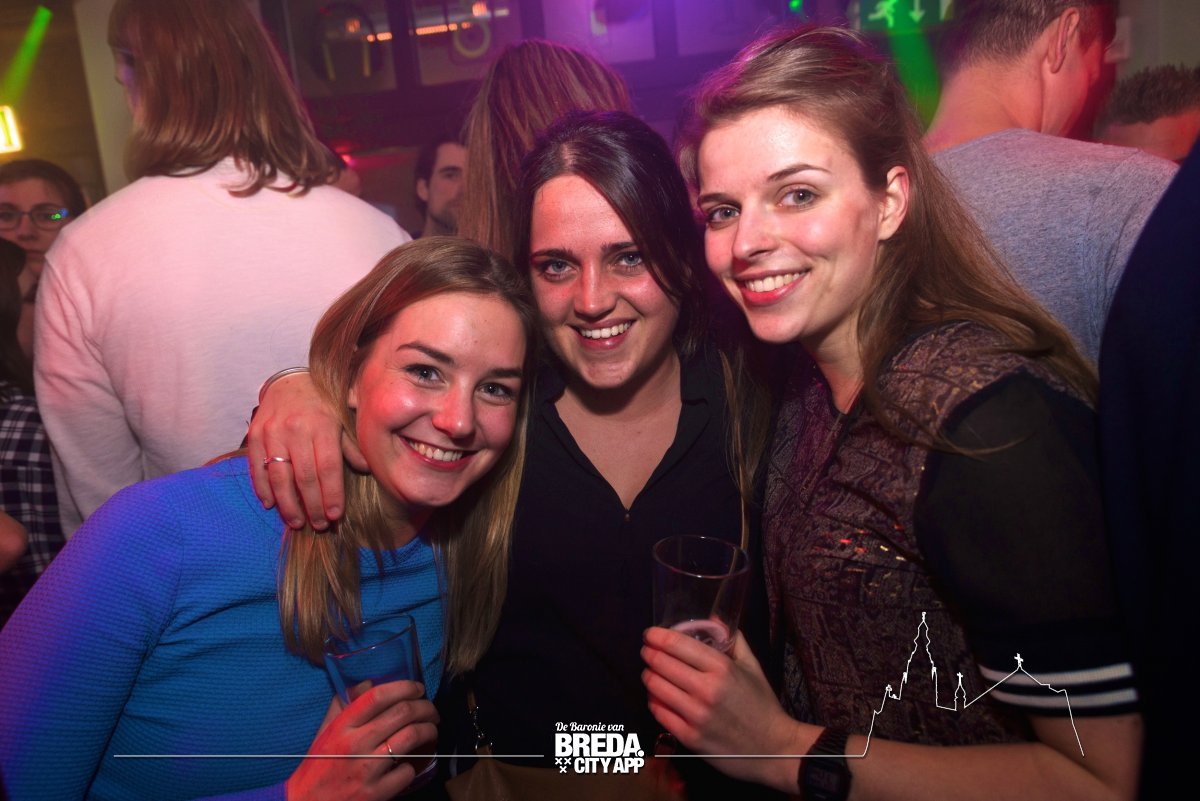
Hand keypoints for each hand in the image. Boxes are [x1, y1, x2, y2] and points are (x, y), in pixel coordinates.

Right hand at [246, 371, 348, 529]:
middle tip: (319, 525)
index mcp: (322, 424)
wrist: (290, 382)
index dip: (332, 494)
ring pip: (279, 476)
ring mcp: (272, 432)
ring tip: (297, 522)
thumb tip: (367, 469)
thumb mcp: (343, 418)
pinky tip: (271, 505)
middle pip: (304, 476)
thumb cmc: (323, 406)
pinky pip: (257, 468)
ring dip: (287, 504)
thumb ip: (352, 445)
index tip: (336, 516)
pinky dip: (263, 489)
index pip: (328, 467)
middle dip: (312, 505)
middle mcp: (296, 429)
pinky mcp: (254, 435)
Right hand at [286, 680, 437, 800]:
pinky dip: (414, 765)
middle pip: (402, 712)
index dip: (404, 687)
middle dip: (425, 707)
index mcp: (342, 726)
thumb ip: (344, 706)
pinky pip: (407, 771)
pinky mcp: (375, 792)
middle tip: (431, 710)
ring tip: (431, 730)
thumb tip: (367, 684)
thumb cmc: (318, 766)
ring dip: (429, 730)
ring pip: (411, 737)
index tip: (417, 688)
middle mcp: (354, 744)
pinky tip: (411, 763)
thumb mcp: (326, 731)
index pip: (378, 696)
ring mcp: (366, 769)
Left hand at [641, 627, 814, 787]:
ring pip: (655, 687)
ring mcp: (696, 715)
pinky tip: (657, 696)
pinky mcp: (689, 737)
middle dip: (649, 653)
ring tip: (651, 672)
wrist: (773, 748)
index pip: (676, 644)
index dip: (657, 636)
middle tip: (648, 651)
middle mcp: (706, 689)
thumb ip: (733, 640)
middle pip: (660, 663)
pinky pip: (658, 712)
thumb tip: (714, 619)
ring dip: (649, 676)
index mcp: (721, 668)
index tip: (650, 634)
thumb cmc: (762, 705)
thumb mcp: (752, 667)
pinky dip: (654, 700)